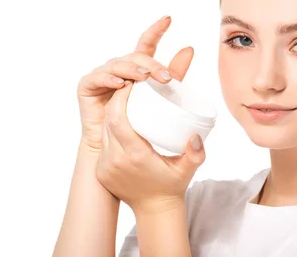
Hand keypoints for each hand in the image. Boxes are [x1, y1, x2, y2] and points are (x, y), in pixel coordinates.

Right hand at [76, 15, 193, 150]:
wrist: (114, 148)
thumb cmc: (137, 122)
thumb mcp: (160, 96)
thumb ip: (173, 73)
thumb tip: (189, 48)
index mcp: (137, 67)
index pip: (147, 44)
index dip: (156, 30)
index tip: (169, 19)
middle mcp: (119, 67)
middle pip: (135, 56)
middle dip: (151, 64)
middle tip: (167, 77)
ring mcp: (102, 74)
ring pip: (118, 64)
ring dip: (133, 69)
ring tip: (145, 78)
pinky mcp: (87, 86)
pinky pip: (97, 77)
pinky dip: (109, 79)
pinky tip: (121, 84)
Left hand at [95, 68, 205, 213]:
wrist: (154, 210)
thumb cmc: (172, 185)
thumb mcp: (187, 169)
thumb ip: (196, 153)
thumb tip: (195, 135)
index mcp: (134, 156)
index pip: (118, 119)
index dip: (120, 99)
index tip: (132, 85)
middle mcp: (115, 160)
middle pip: (108, 121)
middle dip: (116, 102)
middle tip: (131, 89)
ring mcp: (105, 166)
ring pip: (103, 130)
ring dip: (112, 114)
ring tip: (126, 101)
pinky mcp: (101, 170)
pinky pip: (103, 142)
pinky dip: (110, 128)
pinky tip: (120, 119)